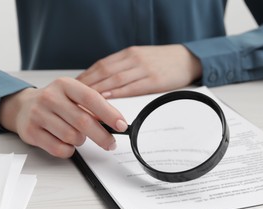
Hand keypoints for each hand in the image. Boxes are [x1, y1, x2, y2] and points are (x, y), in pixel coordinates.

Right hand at [0, 77, 127, 157]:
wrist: (22, 106)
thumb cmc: (55, 102)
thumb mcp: (73, 96)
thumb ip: (93, 106)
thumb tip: (116, 122)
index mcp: (65, 85)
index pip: (92, 99)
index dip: (109, 113)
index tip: (121, 125)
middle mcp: (50, 97)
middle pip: (83, 121)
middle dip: (101, 136)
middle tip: (111, 143)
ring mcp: (38, 115)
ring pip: (72, 137)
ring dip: (80, 141)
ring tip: (78, 136)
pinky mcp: (31, 132)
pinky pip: (59, 148)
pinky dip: (68, 150)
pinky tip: (66, 143)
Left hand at [76, 44, 201, 97]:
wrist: (189, 59)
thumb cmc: (164, 61)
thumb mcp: (142, 58)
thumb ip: (124, 66)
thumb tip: (104, 80)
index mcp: (129, 53)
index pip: (101, 65)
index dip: (86, 76)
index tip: (73, 86)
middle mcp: (134, 59)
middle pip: (104, 72)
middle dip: (87, 85)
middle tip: (73, 96)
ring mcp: (144, 69)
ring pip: (115, 80)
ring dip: (98, 90)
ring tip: (84, 100)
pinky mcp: (154, 80)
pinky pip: (132, 88)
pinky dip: (117, 94)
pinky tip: (107, 99)